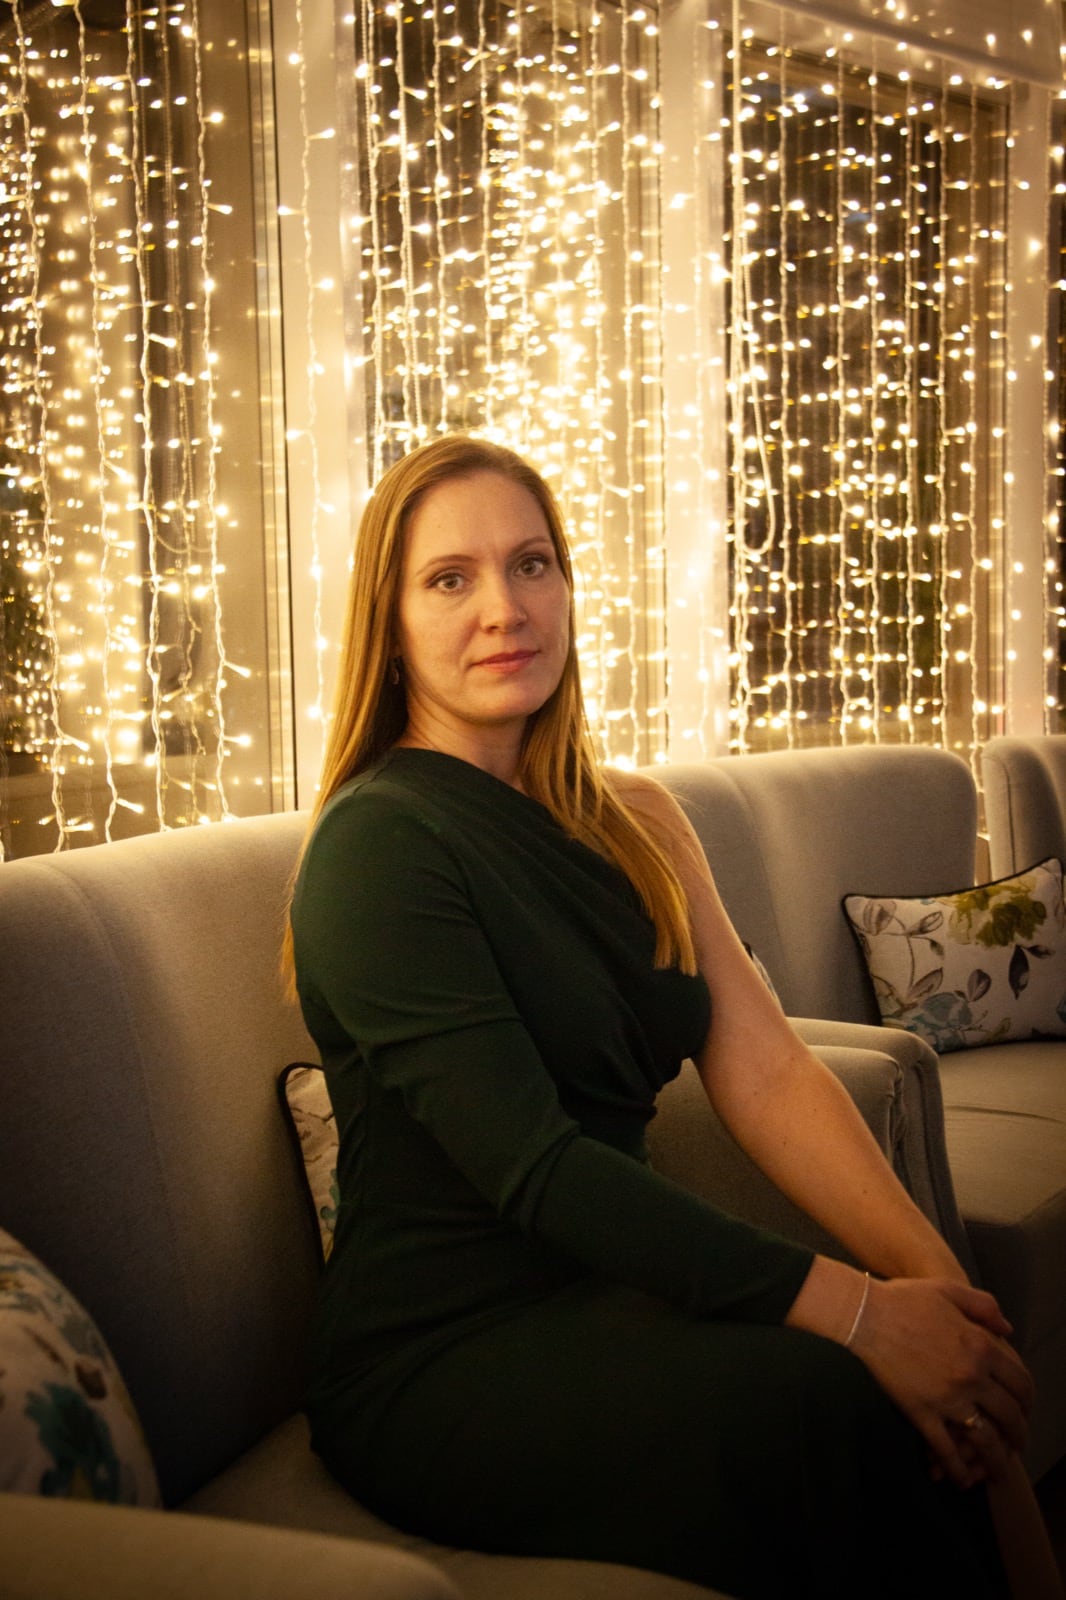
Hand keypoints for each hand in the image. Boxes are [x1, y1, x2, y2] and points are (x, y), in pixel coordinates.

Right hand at [848, 1277, 1032, 1487]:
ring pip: (985, 1439)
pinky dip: (956, 1468)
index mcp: (982, 1347)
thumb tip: (1008, 1331)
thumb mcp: (951, 1290)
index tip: (1025, 1409)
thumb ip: (985, 1307)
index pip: (1021, 1383)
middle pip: (1010, 1416)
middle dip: (1019, 1434)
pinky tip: (962, 1479)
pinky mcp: (922, 1413)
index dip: (1028, 1401)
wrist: (868, 1314)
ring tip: (999, 1472)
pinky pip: (945, 1448)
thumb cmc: (907, 1298)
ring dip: (996, 1460)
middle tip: (1018, 1443)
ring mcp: (948, 1398)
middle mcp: (972, 1377)